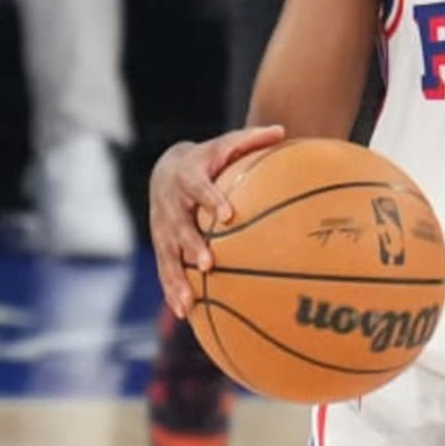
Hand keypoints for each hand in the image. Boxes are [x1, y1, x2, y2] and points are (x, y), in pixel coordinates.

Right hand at [148, 124, 286, 305]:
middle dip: (191, 245)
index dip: (212, 200)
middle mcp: (171, 205)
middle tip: (207, 263)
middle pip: (179, 227)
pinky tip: (186, 314)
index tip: (228, 214)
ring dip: (177, 279)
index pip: (199, 188)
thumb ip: (251, 140)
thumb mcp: (225, 145)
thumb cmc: (208, 160)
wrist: (166, 169)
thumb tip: (283, 131)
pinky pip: (165, 271)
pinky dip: (173, 291)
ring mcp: (163, 229)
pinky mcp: (161, 247)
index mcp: (188, 178)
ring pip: (167, 256)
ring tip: (189, 302)